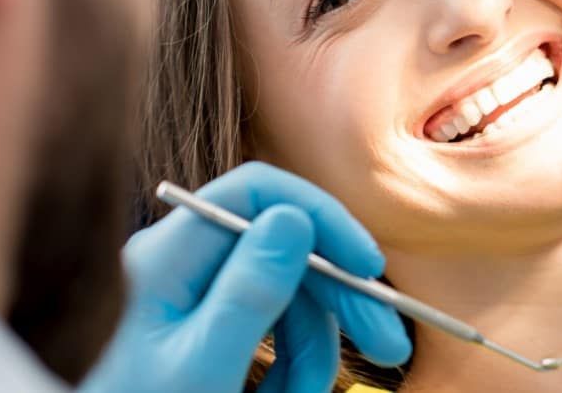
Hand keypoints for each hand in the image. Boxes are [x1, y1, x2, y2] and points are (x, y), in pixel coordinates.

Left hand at [80, 162, 410, 392]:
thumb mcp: (199, 367)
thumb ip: (247, 293)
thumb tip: (294, 218)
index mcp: (169, 256)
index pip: (258, 193)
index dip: (322, 218)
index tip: (368, 267)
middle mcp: (182, 267)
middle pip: (284, 250)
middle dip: (340, 300)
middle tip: (392, 347)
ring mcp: (193, 302)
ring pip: (284, 302)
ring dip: (313, 352)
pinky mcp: (204, 336)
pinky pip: (266, 337)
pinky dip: (287, 369)